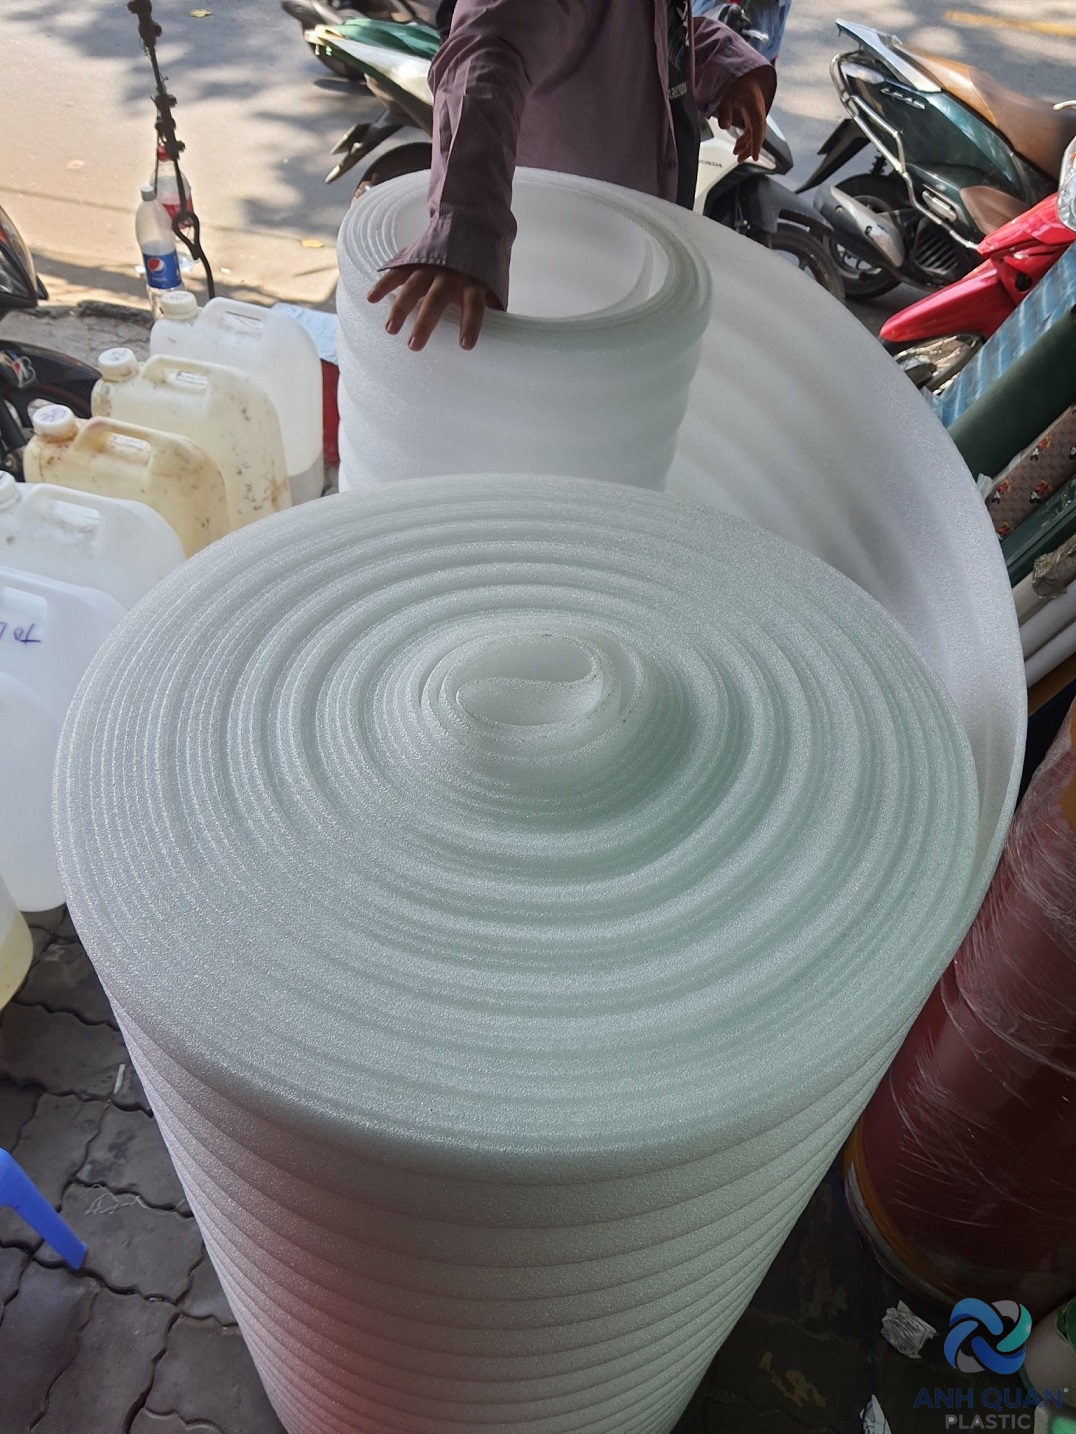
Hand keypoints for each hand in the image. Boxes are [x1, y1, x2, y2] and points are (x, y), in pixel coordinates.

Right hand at [366, 264, 493, 350]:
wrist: (469, 223)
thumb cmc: (480, 267)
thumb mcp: (492, 282)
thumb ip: (491, 305)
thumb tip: (498, 335)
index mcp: (473, 282)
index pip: (474, 306)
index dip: (471, 324)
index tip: (465, 345)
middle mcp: (450, 274)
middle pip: (436, 299)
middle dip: (425, 322)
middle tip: (414, 345)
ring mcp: (429, 265)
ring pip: (413, 286)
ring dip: (400, 308)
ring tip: (391, 329)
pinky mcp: (413, 259)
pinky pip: (396, 272)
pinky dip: (383, 284)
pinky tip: (371, 299)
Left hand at [716, 71, 767, 162]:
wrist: (741, 71)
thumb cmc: (736, 80)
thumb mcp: (726, 94)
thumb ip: (725, 110)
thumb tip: (724, 126)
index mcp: (755, 106)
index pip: (758, 128)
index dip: (756, 143)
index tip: (755, 156)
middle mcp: (758, 110)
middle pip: (757, 134)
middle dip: (749, 148)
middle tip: (740, 159)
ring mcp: (756, 112)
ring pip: (754, 133)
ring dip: (746, 145)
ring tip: (736, 154)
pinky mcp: (752, 113)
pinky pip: (751, 129)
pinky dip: (745, 138)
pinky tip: (738, 144)